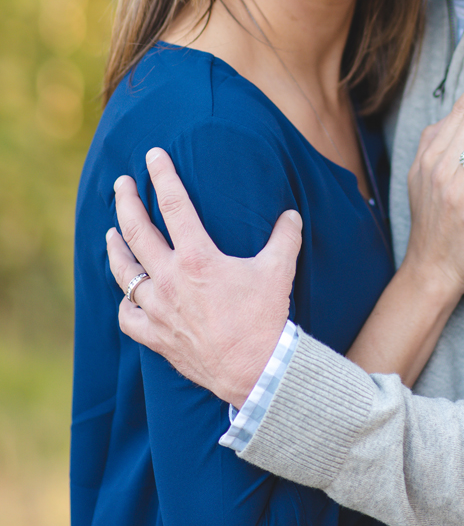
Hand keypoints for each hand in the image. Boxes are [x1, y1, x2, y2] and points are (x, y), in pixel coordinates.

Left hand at [106, 148, 302, 408]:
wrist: (255, 370)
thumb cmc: (265, 317)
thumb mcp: (279, 270)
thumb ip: (285, 237)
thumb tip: (291, 215)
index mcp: (197, 257)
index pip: (174, 205)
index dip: (163, 175)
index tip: (153, 155)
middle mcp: (171, 280)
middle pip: (137, 232)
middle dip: (126, 202)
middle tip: (121, 184)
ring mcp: (159, 310)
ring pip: (125, 273)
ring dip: (115, 250)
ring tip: (111, 233)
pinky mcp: (157, 337)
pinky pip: (128, 318)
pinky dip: (125, 305)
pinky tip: (127, 296)